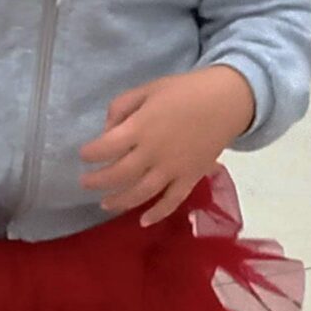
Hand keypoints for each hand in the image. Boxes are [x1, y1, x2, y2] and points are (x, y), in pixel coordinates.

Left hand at [77, 66, 254, 225]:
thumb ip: (121, 107)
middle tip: (85, 183)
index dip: (91, 153)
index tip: (83, 155)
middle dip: (97, 181)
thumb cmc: (184, 91)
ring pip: (141, 193)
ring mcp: (173, 169)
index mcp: (141, 127)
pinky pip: (172, 200)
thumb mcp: (147, 89)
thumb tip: (107, 131)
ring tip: (105, 204)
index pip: (106, 147)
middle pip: (118, 174)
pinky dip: (158, 213)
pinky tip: (143, 221)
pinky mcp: (190, 178)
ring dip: (120, 201)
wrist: (226, 101)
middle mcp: (153, 152)